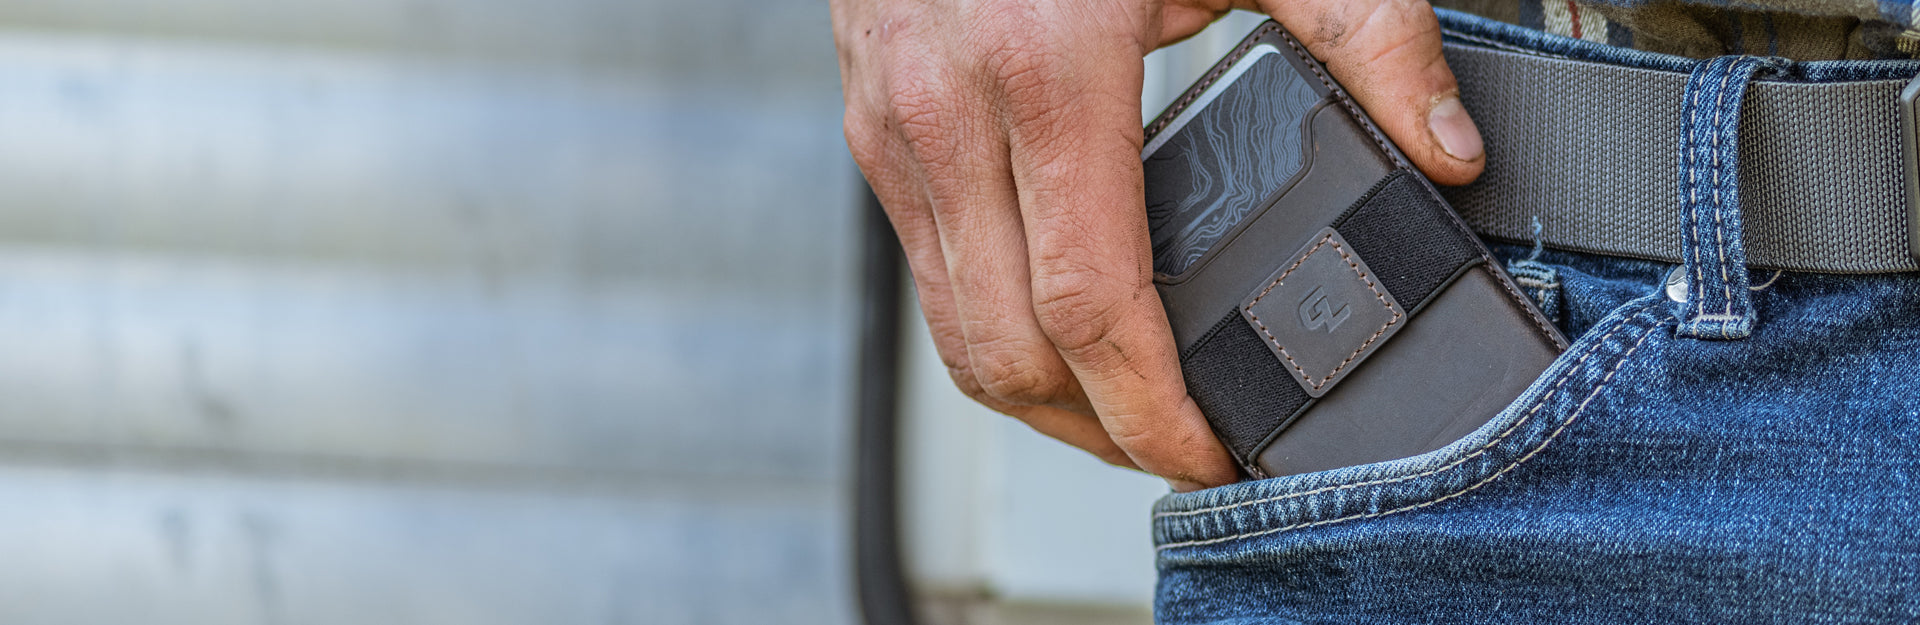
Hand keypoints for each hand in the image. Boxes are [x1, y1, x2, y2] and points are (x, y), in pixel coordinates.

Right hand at [832, 0, 1483, 490]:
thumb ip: (1367, 32)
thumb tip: (1446, 148)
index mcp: (1045, 71)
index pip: (1088, 307)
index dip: (1151, 411)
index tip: (1206, 454)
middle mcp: (948, 114)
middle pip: (1009, 354)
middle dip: (1099, 435)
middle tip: (1179, 454)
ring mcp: (895, 132)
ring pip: (953, 337)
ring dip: (1039, 403)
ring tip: (1126, 416)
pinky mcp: (873, 137)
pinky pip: (928, 282)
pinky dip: (994, 336)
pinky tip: (1061, 334)